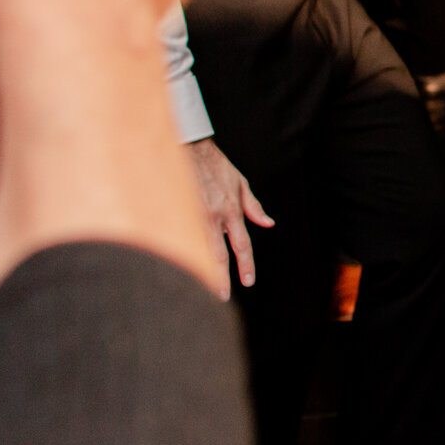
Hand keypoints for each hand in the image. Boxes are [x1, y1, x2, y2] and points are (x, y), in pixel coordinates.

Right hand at [187, 137, 274, 296]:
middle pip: (218, 254)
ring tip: (200, 289)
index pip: (242, 245)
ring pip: (198, 249)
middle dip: (220, 277)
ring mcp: (193, 215)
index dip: (246, 265)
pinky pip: (180, 237)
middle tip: (222, 296)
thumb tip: (268, 223)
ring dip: (200, 270)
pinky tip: (177, 268)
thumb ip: (254, 207)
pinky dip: (181, 254)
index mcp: (232, 211)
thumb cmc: (216, 166)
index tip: (248, 281)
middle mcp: (214, 217)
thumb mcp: (241, 183)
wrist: (190, 148)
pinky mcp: (176, 211)